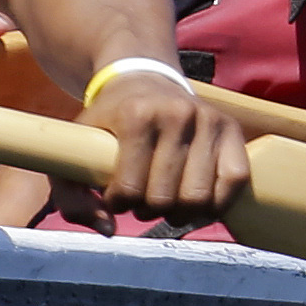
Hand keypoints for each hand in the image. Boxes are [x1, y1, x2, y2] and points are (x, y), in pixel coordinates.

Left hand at [83, 69, 246, 224]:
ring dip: (180, 213)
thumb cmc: (111, 119)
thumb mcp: (79, 144)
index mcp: (136, 116)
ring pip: (199, 197)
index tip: (115, 197)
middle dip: (148, 210)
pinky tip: (196, 202)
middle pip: (165, 198)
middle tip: (141, 201)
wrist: (144, 78)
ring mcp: (208, 119)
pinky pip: (233, 182)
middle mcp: (176, 114)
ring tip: (166, 203)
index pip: (130, 188)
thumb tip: (108, 227)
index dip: (119, 203)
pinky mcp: (231, 129)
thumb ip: (73, 193)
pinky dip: (215, 204)